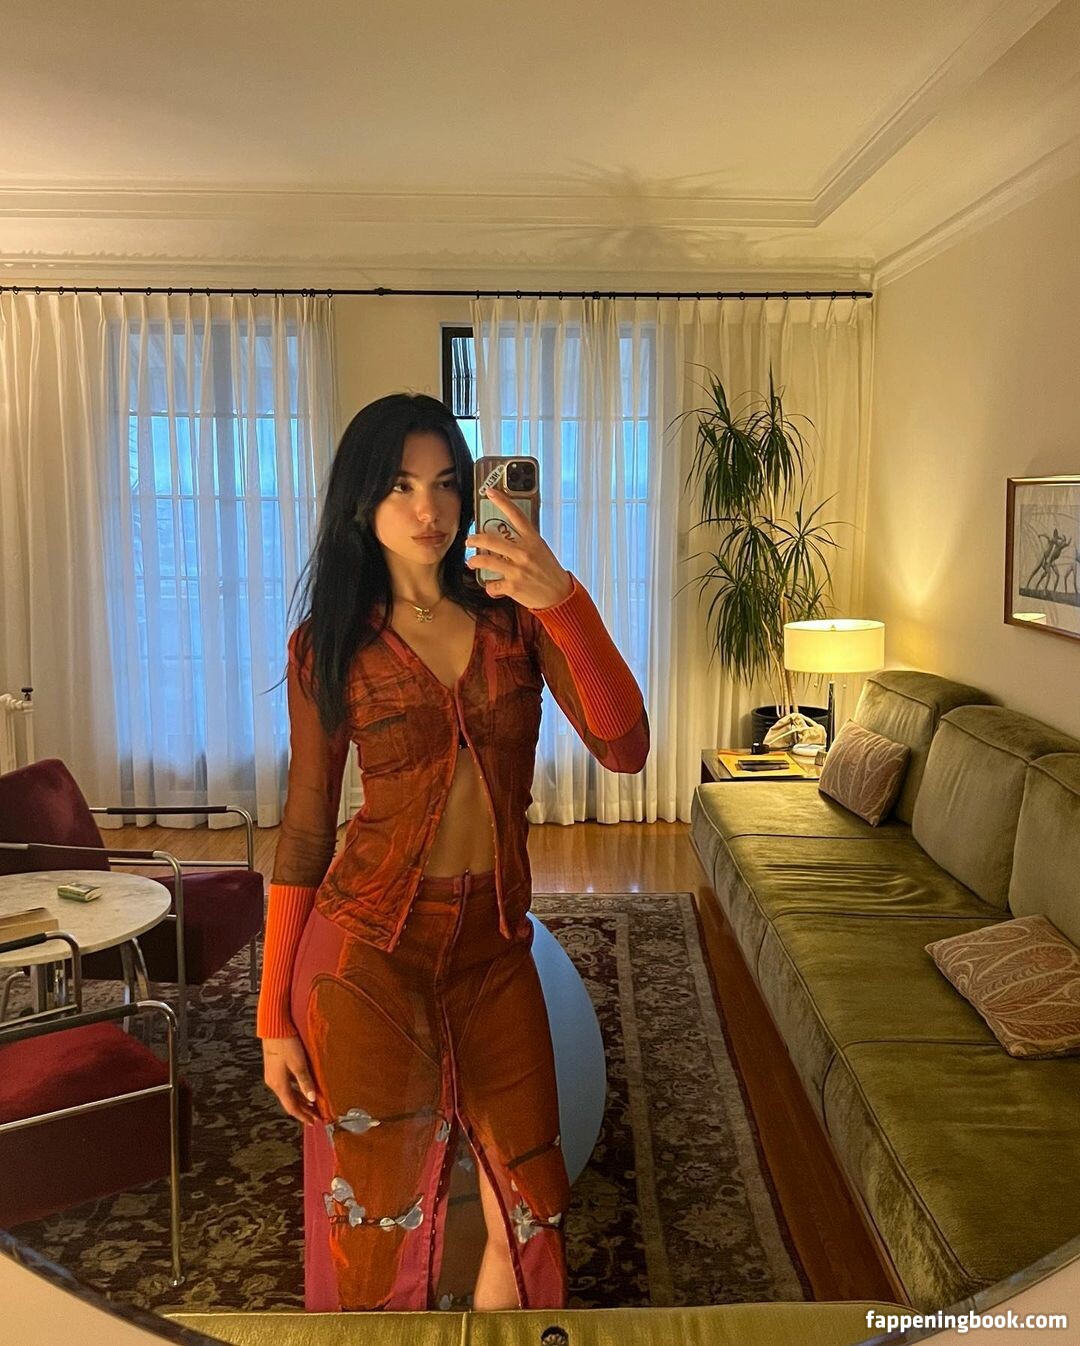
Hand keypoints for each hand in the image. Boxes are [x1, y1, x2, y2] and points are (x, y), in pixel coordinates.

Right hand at [262, 1035, 320, 1126]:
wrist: (274, 1028)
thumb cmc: (286, 1044)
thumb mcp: (299, 1064)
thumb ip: (305, 1082)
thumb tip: (312, 1099)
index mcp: (279, 1084)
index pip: (292, 1107)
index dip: (303, 1116)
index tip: (313, 1122)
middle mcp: (274, 1083)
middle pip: (290, 1102)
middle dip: (303, 1110)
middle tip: (315, 1116)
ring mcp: (273, 1076)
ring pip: (288, 1093)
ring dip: (300, 1100)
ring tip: (312, 1105)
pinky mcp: (274, 1068)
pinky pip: (286, 1085)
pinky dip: (296, 1090)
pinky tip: (303, 1089)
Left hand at [465, 485, 573, 608]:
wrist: (559, 596)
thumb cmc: (550, 573)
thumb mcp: (541, 551)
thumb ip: (526, 543)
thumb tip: (507, 538)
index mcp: (533, 540)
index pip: (516, 515)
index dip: (502, 501)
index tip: (490, 492)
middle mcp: (524, 553)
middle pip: (491, 540)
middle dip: (474, 539)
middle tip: (469, 541)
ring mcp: (517, 570)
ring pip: (485, 560)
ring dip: (474, 561)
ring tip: (472, 562)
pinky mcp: (512, 586)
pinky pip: (491, 585)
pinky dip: (490, 587)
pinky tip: (493, 587)